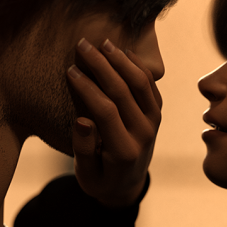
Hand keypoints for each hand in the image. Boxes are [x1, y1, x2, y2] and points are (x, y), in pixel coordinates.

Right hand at [66, 37, 161, 207]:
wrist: (127, 184)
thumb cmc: (100, 179)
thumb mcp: (86, 175)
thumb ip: (84, 150)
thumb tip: (82, 120)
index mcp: (123, 151)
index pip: (106, 111)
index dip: (88, 88)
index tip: (70, 70)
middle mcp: (143, 134)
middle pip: (124, 92)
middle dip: (101, 65)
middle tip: (82, 45)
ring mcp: (153, 123)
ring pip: (141, 84)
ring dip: (122, 60)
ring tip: (103, 42)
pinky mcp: (156, 114)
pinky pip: (151, 86)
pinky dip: (139, 66)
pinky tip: (123, 51)